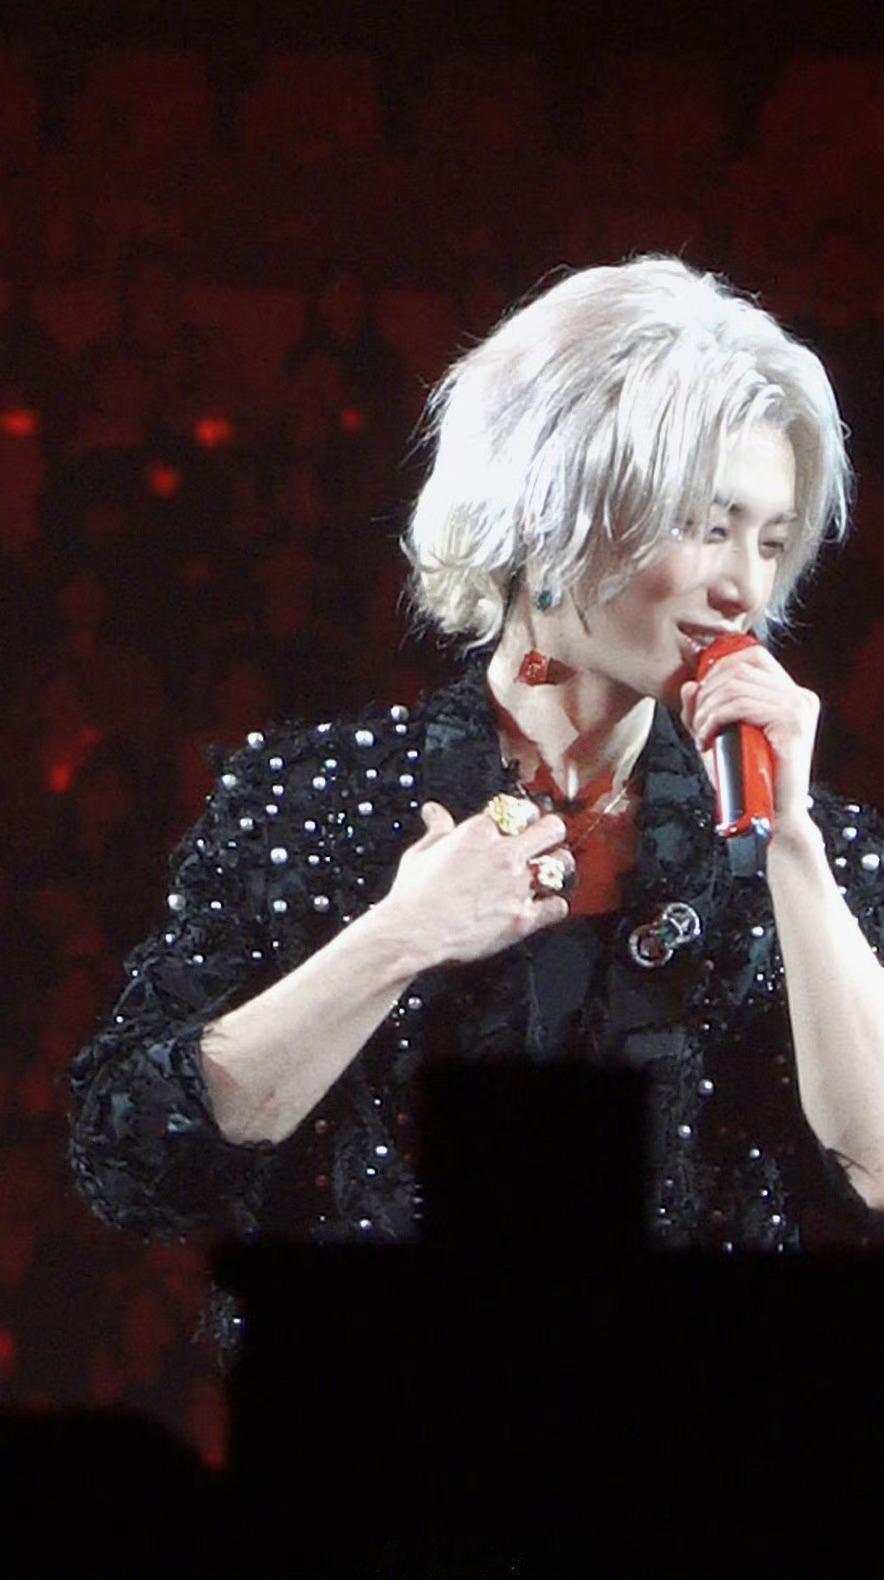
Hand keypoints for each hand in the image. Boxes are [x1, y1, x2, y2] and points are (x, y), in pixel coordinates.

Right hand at [381, 800, 571, 970]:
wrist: (413, 934)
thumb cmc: (413, 895)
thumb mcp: (420, 853)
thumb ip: (437, 829)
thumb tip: (434, 812)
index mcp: (479, 832)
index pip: (518, 810)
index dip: (522, 816)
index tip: (521, 822)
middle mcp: (504, 855)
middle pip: (552, 828)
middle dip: (551, 831)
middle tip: (546, 840)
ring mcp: (517, 886)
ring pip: (561, 864)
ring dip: (557, 866)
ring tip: (549, 871)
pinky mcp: (522, 917)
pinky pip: (558, 905)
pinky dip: (554, 905)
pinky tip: (545, 905)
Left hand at [680, 644, 819, 831]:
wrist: (773, 817)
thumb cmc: (748, 781)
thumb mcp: (720, 739)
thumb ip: (704, 711)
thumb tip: (690, 684)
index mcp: (791, 695)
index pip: (753, 656)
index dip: (719, 667)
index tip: (700, 694)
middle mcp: (799, 696)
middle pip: (740, 668)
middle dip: (707, 691)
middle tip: (696, 720)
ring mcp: (799, 708)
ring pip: (736, 687)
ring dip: (707, 709)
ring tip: (700, 734)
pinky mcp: (792, 724)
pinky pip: (741, 706)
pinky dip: (714, 719)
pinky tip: (706, 739)